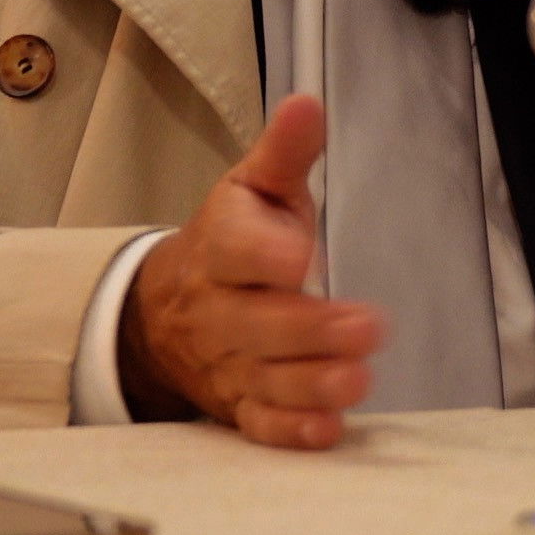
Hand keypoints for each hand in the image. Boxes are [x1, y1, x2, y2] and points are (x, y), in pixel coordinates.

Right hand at [118, 94, 388, 448]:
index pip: (234, 249)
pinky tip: (328, 431)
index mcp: (221, 247)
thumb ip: (284, 154)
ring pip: (265, 378)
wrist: (166, 312)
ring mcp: (227, 363)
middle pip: (257, 323)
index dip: (264, 254)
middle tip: (368, 326)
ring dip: (311, 383)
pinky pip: (259, 424)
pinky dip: (290, 432)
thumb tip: (307, 103)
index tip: (301, 257)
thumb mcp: (253, 190)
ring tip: (359, 379)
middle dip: (310, 329)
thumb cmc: (235, 241)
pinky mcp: (239, 405)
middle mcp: (218, 310)